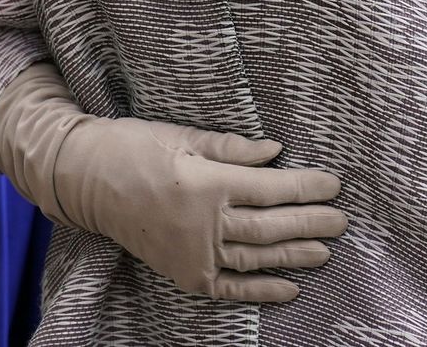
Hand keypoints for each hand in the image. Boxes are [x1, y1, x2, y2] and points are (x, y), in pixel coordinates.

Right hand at [54, 115, 347, 302]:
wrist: (85, 181)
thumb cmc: (133, 147)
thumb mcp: (182, 135)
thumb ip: (232, 147)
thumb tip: (276, 152)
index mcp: (208, 183)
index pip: (270, 188)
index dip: (305, 187)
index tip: (333, 184)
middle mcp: (204, 223)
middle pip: (269, 226)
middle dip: (310, 222)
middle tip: (341, 220)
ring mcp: (193, 253)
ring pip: (255, 258)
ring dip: (293, 256)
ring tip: (324, 252)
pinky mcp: (183, 273)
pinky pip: (229, 287)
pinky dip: (260, 290)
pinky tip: (289, 289)